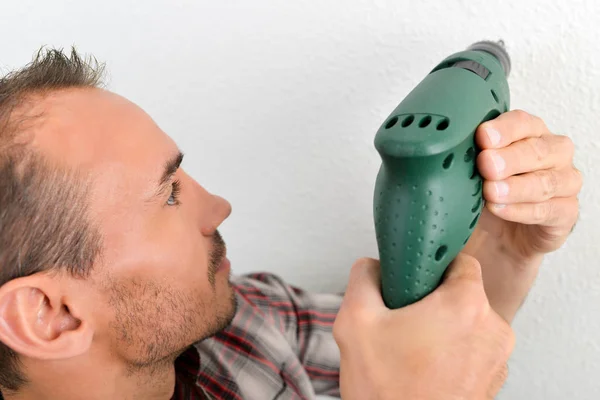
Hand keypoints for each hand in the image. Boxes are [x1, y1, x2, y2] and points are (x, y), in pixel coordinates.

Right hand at [333, 255, 514, 399]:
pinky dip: (451, 352)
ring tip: (409, 347)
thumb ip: (363, 278)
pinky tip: (422, 365)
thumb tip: (372, 267)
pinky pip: (472, 351)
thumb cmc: (388, 392)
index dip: (432, 266)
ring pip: (467, 324)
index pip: (461, 260)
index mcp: (466, 306)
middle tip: (403, 319)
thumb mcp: (356, 321)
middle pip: (463, 294)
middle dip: (432, 301)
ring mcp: (496, 360)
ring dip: (442, 328)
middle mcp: (492, 330)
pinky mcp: (491, 382)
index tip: (413, 278)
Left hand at [474, 110, 581, 262]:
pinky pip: (551, 210)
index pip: (521, 122)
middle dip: (510, 157)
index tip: (482, 136)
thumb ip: (465, 158)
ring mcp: (564, 182)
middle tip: (486, 164)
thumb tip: (444, 149)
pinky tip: (501, 209)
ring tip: (490, 192)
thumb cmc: (482, 195)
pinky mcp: (566, 213)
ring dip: (517, 186)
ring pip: (548, 181)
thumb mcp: (468, 174)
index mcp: (527, 133)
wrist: (495, 238)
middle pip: (538, 149)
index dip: (504, 129)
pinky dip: (523, 210)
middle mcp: (551, 153)